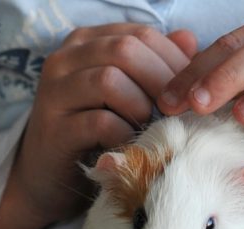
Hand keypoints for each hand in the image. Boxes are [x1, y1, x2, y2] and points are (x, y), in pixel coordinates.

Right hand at [15, 24, 196, 223]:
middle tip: (177, 111)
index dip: (174, 61)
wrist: (51, 178)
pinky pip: (100, 122)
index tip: (192, 91)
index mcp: (88, 43)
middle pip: (125, 50)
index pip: (141, 35)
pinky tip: (130, 145)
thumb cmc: (97, 133)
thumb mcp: (129, 94)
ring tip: (148, 127)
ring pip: (110, 80)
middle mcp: (66, 59)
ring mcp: (55, 92)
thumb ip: (156, 65)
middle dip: (161, 82)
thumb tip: (190, 40)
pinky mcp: (54, 129)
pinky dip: (124, 134)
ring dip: (140, 107)